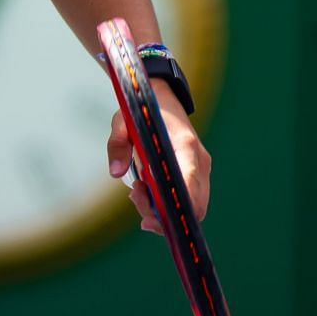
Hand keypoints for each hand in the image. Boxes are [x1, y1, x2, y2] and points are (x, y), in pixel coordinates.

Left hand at [106, 93, 210, 230]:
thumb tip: (116, 173)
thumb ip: (118, 145)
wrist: (163, 97)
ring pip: (193, 207)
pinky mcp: (196, 174)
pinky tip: (145, 193)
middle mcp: (199, 160)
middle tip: (135, 202)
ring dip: (165, 212)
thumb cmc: (144, 110)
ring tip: (136, 192)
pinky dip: (169, 205)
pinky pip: (188, 199)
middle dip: (165, 216)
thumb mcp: (123, 121)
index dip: (174, 206)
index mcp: (185, 145)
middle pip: (194, 205)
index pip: (189, 183)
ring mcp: (200, 168)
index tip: (151, 219)